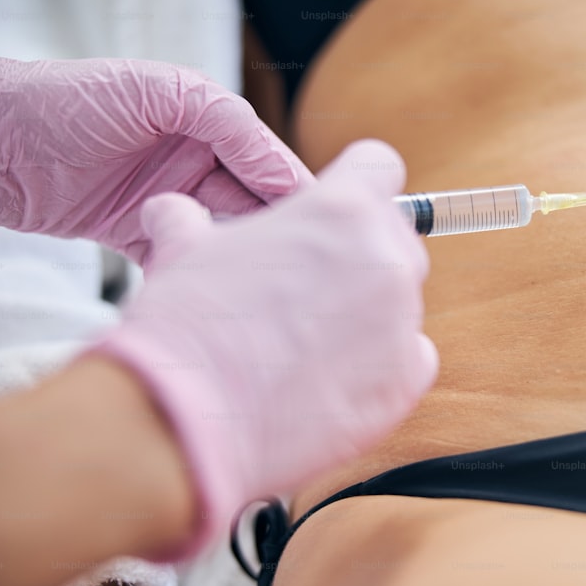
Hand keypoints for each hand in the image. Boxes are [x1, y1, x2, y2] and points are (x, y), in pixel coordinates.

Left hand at [0, 57, 313, 265]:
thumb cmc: (60, 101)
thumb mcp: (156, 92)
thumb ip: (225, 120)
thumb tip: (283, 170)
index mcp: (207, 121)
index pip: (268, 160)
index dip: (295, 192)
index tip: (321, 226)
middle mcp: (194, 160)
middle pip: (253, 204)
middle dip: (273, 235)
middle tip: (297, 270)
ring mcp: (168, 199)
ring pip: (222, 238)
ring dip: (238, 261)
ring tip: (258, 287)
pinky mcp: (138, 235)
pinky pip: (181, 262)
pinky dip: (196, 278)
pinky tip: (213, 294)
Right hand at [93, 139, 438, 555]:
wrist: (188, 418)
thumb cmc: (186, 327)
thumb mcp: (182, 250)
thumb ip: (193, 220)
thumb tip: (174, 213)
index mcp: (342, 209)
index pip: (379, 167)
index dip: (355, 185)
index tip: (336, 213)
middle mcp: (387, 257)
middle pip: (394, 238)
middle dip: (357, 256)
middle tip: (307, 288)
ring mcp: (404, 320)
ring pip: (400, 302)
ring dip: (365, 313)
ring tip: (306, 342)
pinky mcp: (408, 379)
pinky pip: (411, 358)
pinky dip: (381, 366)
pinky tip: (330, 377)